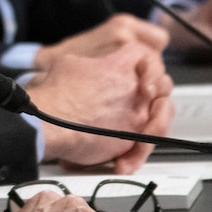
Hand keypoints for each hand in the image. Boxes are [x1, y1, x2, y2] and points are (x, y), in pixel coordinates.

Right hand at [28, 15, 172, 169]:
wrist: (49, 122)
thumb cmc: (55, 95)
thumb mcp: (71, 62)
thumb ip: (93, 64)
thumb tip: (89, 67)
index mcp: (122, 64)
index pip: (146, 55)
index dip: (143, 63)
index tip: (138, 69)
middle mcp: (136, 89)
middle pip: (162, 84)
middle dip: (154, 89)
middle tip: (143, 95)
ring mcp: (137, 114)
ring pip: (162, 114)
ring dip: (155, 119)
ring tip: (140, 126)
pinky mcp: (132, 139)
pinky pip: (146, 143)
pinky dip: (137, 150)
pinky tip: (124, 155)